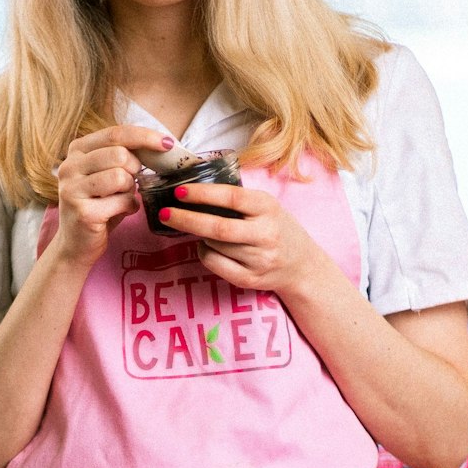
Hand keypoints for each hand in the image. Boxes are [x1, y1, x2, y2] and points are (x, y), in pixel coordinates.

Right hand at [53, 124, 173, 267]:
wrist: (76, 244)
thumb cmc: (98, 205)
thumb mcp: (107, 174)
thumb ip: (124, 156)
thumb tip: (161, 143)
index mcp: (77, 150)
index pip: (115, 133)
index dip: (144, 136)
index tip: (167, 143)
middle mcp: (69, 166)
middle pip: (120, 154)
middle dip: (135, 169)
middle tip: (129, 183)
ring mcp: (73, 189)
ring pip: (121, 176)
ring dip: (130, 190)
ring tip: (120, 198)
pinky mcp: (83, 212)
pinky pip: (122, 201)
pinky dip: (129, 207)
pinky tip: (119, 212)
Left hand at [156, 182, 328, 299]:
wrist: (302, 265)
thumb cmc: (276, 228)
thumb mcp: (266, 206)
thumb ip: (238, 199)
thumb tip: (193, 188)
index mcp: (269, 208)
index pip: (232, 198)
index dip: (203, 194)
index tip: (180, 191)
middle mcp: (266, 234)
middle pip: (218, 227)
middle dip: (187, 219)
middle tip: (165, 212)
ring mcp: (259, 260)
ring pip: (214, 246)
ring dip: (197, 236)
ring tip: (195, 228)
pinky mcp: (250, 279)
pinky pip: (215, 265)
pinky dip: (204, 253)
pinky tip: (207, 246)